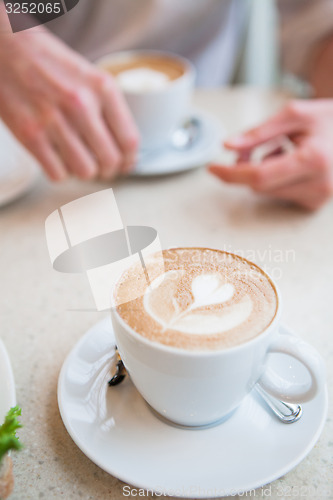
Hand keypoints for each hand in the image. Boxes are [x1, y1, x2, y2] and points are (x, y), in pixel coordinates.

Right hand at [0, 28, 138, 180]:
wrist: (7, 46)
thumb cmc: (50, 63)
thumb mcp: (90, 76)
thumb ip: (109, 110)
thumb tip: (125, 151)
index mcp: (102, 88)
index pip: (129, 141)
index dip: (129, 161)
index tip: (125, 165)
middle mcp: (81, 104)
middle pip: (110, 161)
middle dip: (109, 170)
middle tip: (102, 168)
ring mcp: (54, 120)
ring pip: (85, 172)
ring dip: (84, 172)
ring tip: (79, 162)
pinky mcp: (30, 134)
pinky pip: (58, 174)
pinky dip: (60, 172)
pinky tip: (58, 159)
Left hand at [209, 100, 332, 209]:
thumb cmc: (331, 119)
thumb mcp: (295, 115)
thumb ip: (259, 132)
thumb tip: (227, 146)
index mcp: (313, 159)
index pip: (259, 176)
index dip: (231, 173)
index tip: (211, 167)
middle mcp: (318, 185)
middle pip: (260, 186)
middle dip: (246, 168)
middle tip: (247, 149)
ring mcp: (319, 198)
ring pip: (268, 192)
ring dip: (263, 173)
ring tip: (283, 149)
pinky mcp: (316, 204)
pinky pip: (281, 195)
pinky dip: (277, 180)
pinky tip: (292, 162)